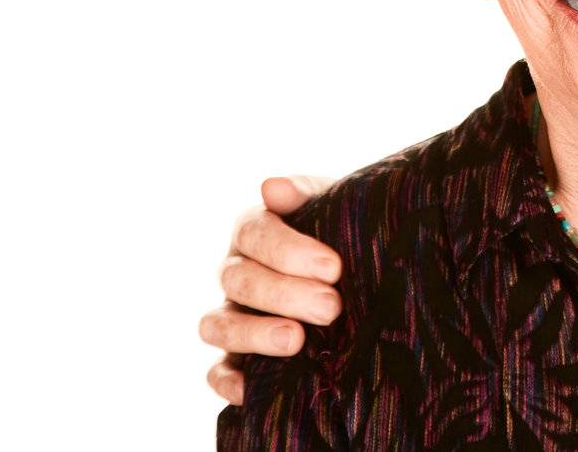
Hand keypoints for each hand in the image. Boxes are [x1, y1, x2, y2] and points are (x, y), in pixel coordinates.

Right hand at [199, 175, 340, 404]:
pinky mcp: (235, 358)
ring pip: (218, 325)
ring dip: (254, 334)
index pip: (255, 233)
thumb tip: (273, 187)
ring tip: (296, 340)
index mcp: (254, 230)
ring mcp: (231, 315)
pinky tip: (251, 389)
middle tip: (331, 306)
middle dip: (284, 293)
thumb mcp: (334, 207)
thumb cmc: (343, 235)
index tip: (332, 267)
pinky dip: (227, 381)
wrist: (362, 273)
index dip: (289, 250)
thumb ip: (305, 194)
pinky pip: (216, 372)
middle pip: (240, 280)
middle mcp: (235, 271)